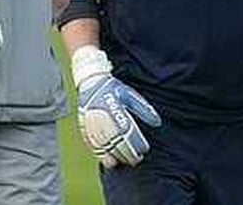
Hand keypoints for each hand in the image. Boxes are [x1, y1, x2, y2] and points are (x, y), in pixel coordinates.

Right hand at [72, 45, 161, 167]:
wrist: (91, 81)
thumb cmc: (114, 89)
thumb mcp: (130, 95)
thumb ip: (144, 109)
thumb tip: (158, 123)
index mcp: (116, 109)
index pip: (129, 133)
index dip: (137, 144)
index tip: (144, 149)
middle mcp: (103, 117)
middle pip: (117, 142)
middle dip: (128, 153)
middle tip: (136, 159)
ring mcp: (92, 123)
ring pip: (104, 146)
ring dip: (114, 156)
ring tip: (123, 161)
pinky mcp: (84, 126)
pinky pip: (92, 144)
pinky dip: (101, 154)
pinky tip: (109, 160)